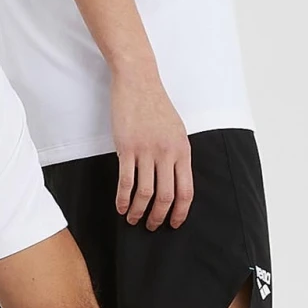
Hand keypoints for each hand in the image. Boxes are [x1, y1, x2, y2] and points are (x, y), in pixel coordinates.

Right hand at [110, 63, 191, 229]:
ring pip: (145, 192)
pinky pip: (126, 180)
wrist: (138, 81)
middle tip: (152, 226)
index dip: (180, 211)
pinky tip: (120, 206)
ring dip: (139, 210)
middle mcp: (167, 153)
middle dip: (159, 216)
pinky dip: (123, 197)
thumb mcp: (176, 130)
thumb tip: (175, 179)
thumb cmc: (156, 105)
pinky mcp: (127, 147)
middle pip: (166, 195)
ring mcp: (146, 150)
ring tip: (133, 219)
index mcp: (183, 150)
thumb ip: (177, 154)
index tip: (174, 223)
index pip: (186, 190)